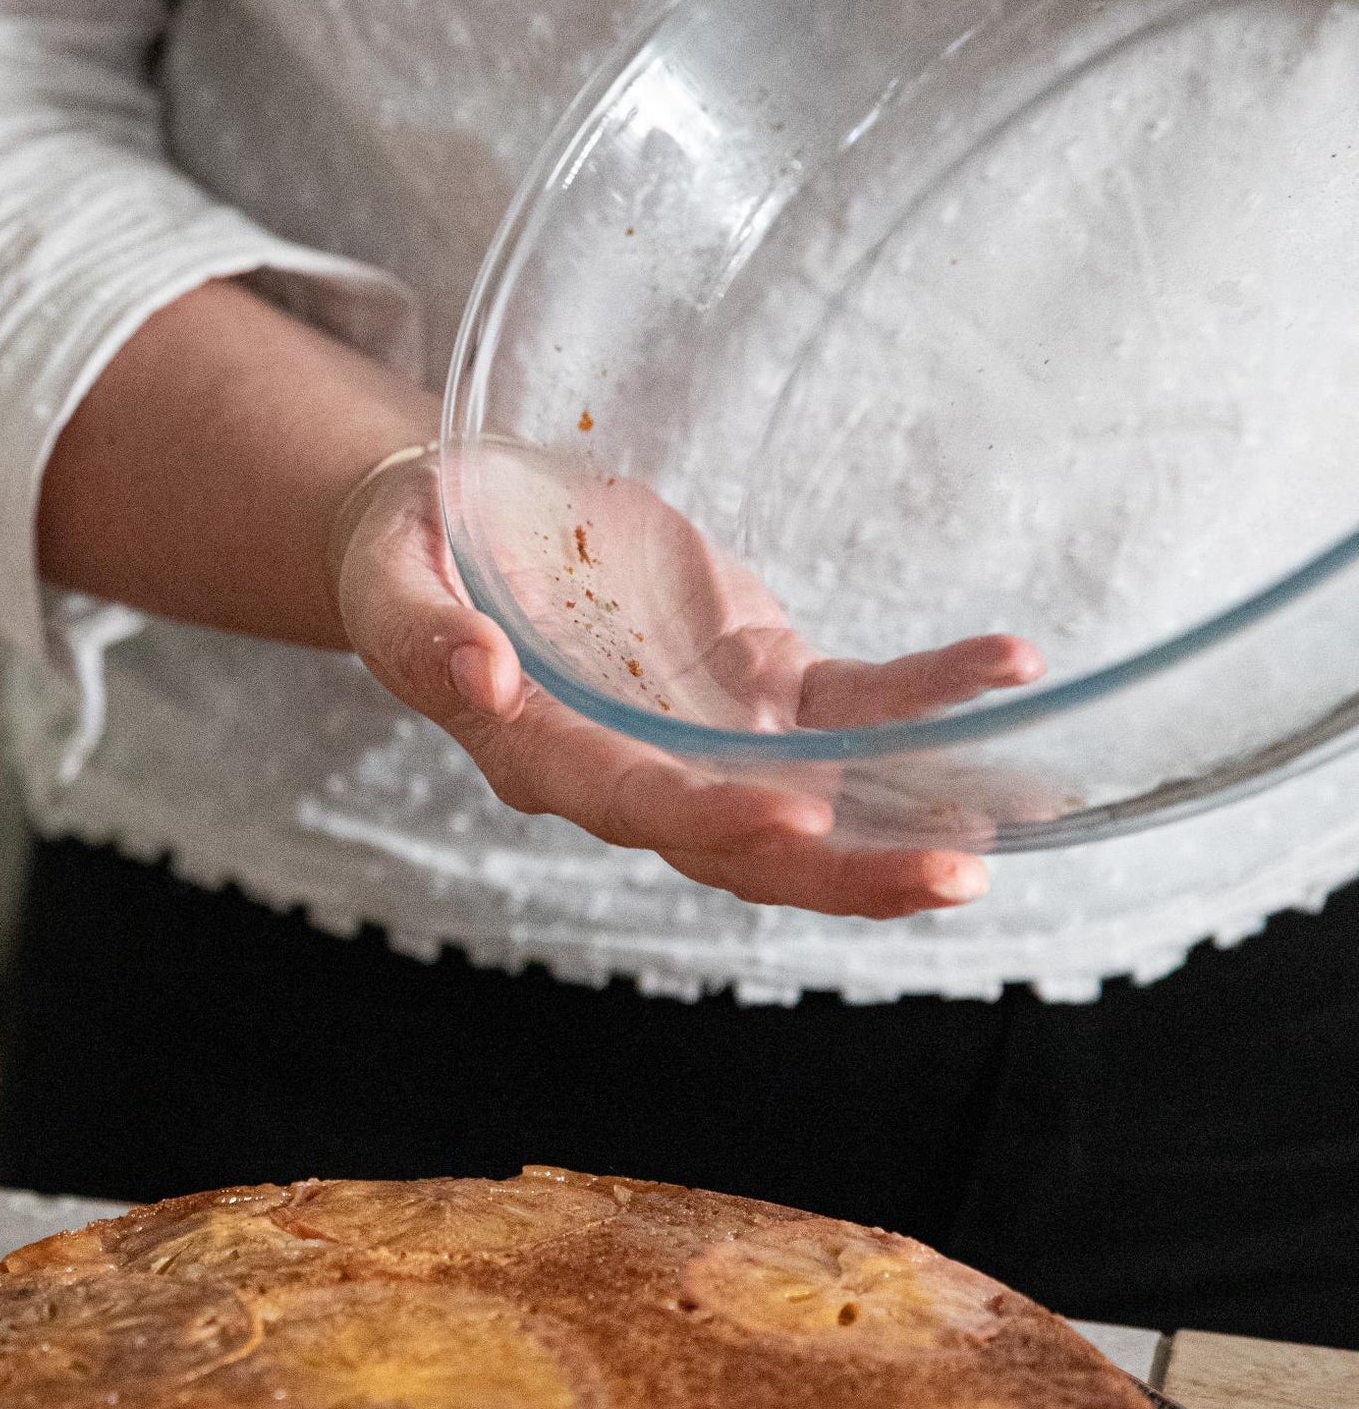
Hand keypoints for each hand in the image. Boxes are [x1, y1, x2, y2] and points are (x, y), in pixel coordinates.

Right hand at [330, 449, 1043, 918]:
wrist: (459, 530)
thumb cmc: (412, 556)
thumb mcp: (387, 580)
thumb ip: (421, 634)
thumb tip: (482, 677)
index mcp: (544, 758)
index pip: (638, 805)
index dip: (716, 816)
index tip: (796, 816)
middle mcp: (638, 771)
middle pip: (750, 845)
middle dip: (852, 869)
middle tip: (955, 878)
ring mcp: (709, 736)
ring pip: (821, 798)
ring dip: (913, 817)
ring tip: (1020, 815)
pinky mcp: (759, 682)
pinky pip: (856, 703)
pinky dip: (931, 695)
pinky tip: (1009, 668)